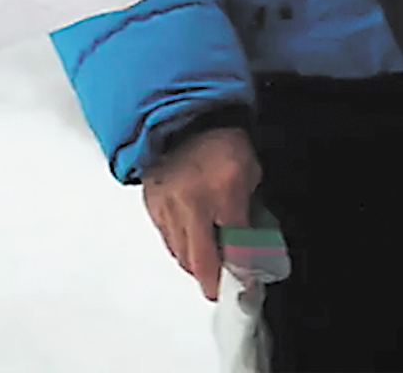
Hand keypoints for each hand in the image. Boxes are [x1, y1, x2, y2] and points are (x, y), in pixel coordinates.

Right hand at [141, 125, 261, 299]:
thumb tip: (250, 242)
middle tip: (220, 285)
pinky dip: (178, 244)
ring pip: (180, 254)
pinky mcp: (152, 204)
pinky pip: (166, 238)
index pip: (236, 246)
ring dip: (195, 263)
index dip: (243, 268)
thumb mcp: (250, 172)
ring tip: (206, 263)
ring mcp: (168, 205)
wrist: (186, 118)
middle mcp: (192, 202)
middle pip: (201, 261)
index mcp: (224, 190)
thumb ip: (250, 209)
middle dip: (212, 279)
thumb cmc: (220, 141)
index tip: (247, 282)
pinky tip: (188, 240)